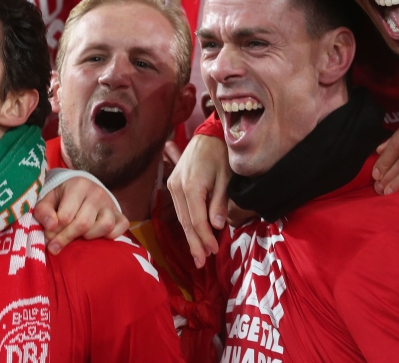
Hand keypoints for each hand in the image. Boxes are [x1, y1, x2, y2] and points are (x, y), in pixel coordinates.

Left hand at [35, 177, 129, 254]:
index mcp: (78, 185)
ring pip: (105, 225)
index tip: (47, 236)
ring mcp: (110, 203)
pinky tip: (97, 235)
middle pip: (84, 223)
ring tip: (79, 236)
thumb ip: (43, 212)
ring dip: (90, 236)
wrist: (81, 189)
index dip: (54, 231)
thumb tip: (51, 226)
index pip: (66, 216)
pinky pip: (121, 227)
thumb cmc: (61, 197)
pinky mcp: (120, 213)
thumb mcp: (47, 200)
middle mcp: (97, 192)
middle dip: (67, 238)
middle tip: (56, 245)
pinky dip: (111, 235)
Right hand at [166, 133, 230, 268]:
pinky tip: (193, 235)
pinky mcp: (173, 184)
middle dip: (195, 243)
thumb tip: (217, 226)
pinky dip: (187, 224)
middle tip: (201, 263)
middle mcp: (177, 187)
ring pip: (181, 218)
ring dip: (190, 237)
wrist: (208, 134)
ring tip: (198, 255)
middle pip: (186, 222)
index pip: (197, 220)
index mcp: (191, 186)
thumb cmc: (221, 154)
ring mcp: (172, 186)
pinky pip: (180, 209)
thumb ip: (220, 202)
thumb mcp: (226, 177)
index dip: (205, 237)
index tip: (213, 251)